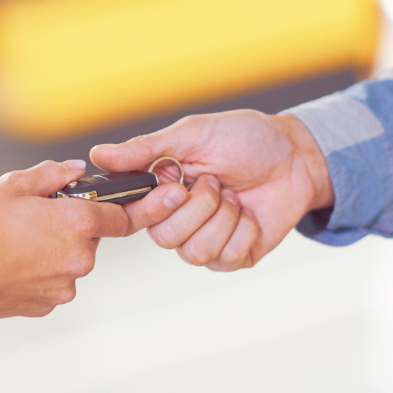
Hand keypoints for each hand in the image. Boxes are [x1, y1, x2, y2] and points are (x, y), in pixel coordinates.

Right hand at [0, 160, 128, 319]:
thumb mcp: (10, 186)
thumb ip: (51, 174)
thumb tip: (75, 170)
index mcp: (77, 223)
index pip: (120, 217)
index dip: (111, 208)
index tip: (95, 205)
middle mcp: (79, 259)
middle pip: (92, 238)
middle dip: (70, 227)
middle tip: (35, 219)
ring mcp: (64, 286)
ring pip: (70, 261)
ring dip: (54, 251)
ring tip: (17, 242)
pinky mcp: (47, 305)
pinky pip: (53, 282)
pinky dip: (39, 273)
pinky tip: (12, 263)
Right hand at [90, 110, 332, 270]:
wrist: (295, 156)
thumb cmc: (244, 138)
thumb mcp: (193, 135)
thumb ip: (145, 149)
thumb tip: (97, 154)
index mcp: (161, 189)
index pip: (134, 214)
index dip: (153, 208)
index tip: (176, 188)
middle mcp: (178, 219)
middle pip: (165, 238)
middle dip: (199, 208)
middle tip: (216, 182)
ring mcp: (206, 240)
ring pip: (195, 253)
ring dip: (223, 218)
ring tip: (235, 196)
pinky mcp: (233, 256)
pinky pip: (225, 258)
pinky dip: (243, 231)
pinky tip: (250, 213)